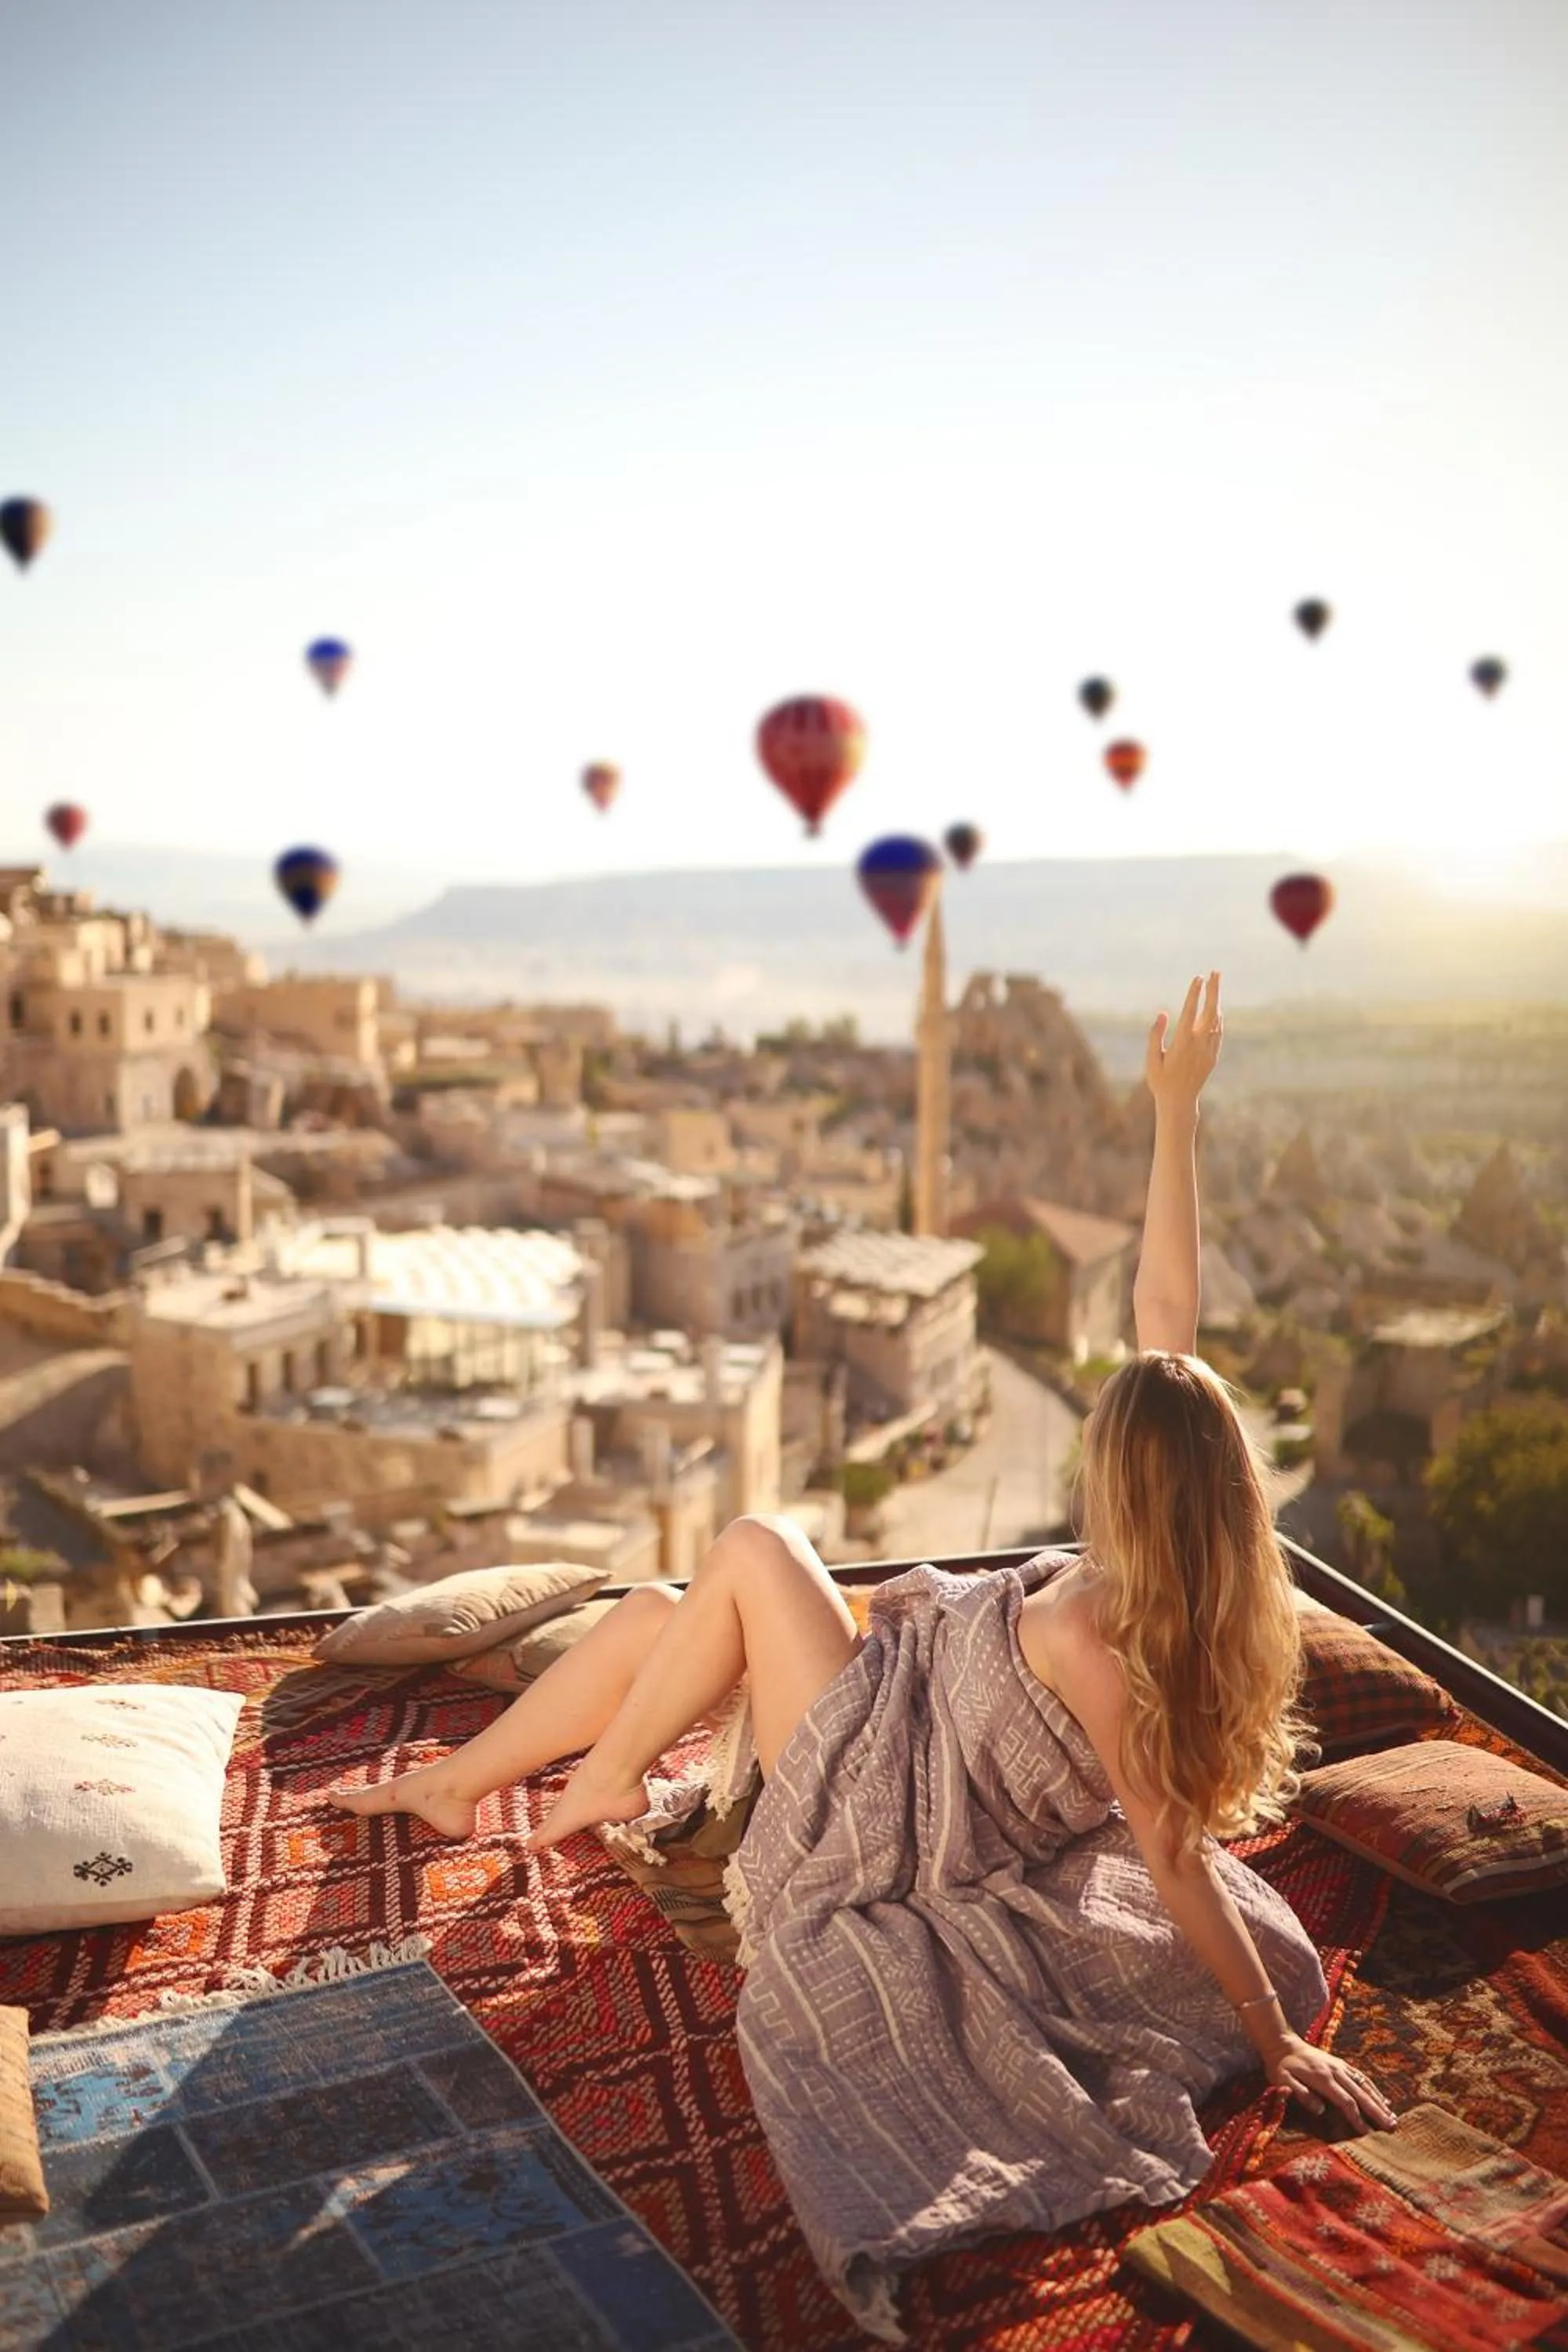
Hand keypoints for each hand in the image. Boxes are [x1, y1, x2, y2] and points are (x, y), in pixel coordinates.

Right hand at [1144, 971, 1222, 1116]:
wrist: (1180, 1102)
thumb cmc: (1160, 1081)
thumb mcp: (1151, 1060)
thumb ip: (1155, 1035)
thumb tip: (1163, 1013)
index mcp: (1183, 1042)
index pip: (1191, 1011)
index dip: (1194, 993)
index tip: (1198, 977)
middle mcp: (1199, 1044)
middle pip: (1210, 1011)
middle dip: (1213, 990)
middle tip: (1215, 972)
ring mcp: (1209, 1050)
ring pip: (1217, 1020)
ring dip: (1216, 1001)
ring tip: (1215, 984)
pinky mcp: (1213, 1056)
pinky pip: (1219, 1032)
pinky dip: (1218, 1017)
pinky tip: (1216, 1009)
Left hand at [1265, 2033, 1397, 2133]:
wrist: (1281, 2042)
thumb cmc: (1281, 2065)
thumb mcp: (1283, 2080)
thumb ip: (1301, 2094)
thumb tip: (1321, 2110)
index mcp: (1322, 2078)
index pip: (1345, 2101)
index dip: (1357, 2117)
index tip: (1367, 2132)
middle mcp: (1335, 2071)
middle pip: (1360, 2093)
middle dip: (1377, 2111)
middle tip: (1392, 2127)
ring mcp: (1340, 2066)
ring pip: (1364, 2084)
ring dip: (1379, 2101)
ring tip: (1393, 2117)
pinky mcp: (1341, 2064)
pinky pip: (1361, 2077)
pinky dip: (1374, 2089)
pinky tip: (1383, 2099)